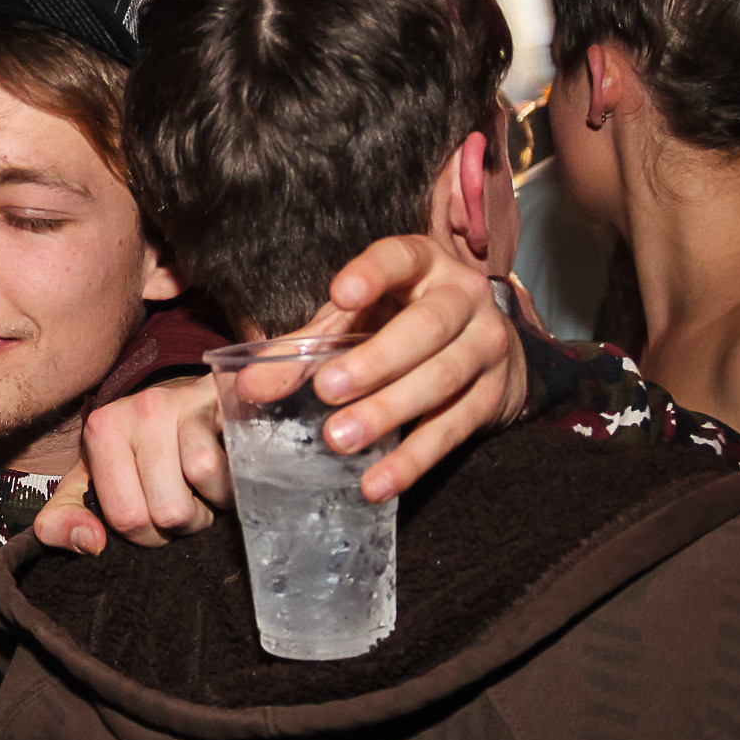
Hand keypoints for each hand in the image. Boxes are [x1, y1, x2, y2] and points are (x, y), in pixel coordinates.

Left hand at [35, 376, 228, 551]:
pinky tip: (222, 471)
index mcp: (102, 430)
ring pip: (204, 477)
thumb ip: (64, 520)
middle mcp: (139, 409)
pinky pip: (233, 458)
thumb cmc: (136, 453)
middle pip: (170, 508)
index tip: (150, 514)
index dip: (149, 535)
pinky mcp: (223, 401)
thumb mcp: (89, 485)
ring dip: (212, 501)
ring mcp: (183, 400)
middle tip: (181, 501)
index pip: (128, 518)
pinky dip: (233, 482)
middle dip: (183, 522)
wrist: (184, 405)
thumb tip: (89, 543)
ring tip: (201, 488)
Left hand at [262, 235, 524, 502]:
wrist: (485, 347)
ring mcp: (485, 346)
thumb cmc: (403, 323)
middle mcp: (464, 298)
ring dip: (389, 411)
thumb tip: (246, 386)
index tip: (340, 295)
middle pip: (426, 327)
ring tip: (340, 438)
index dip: (372, 273)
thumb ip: (304, 347)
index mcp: (424, 264)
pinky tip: (377, 482)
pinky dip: (412, 460)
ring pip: (442, 379)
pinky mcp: (493, 396)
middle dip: (376, 360)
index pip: (400, 257)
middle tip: (327, 390)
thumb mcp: (357, 321)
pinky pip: (452, 430)